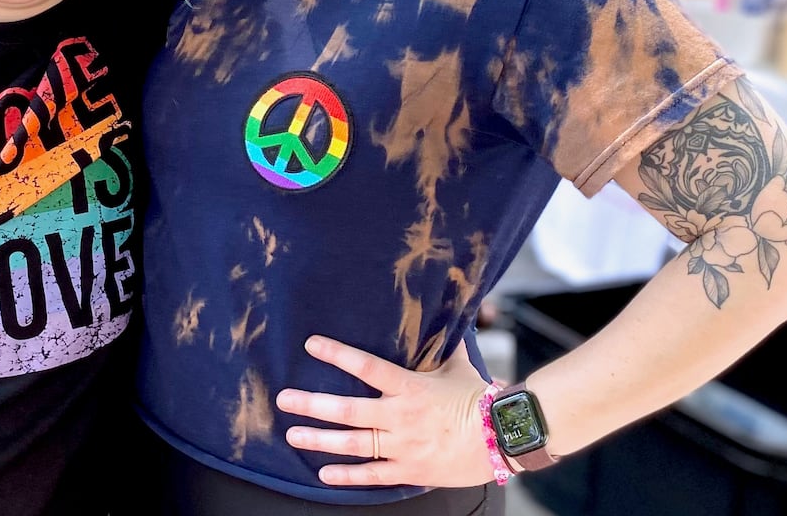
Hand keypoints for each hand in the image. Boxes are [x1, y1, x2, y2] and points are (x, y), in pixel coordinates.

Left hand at [276, 335, 496, 488]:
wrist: (503, 437)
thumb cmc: (480, 397)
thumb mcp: (459, 365)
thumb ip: (444, 342)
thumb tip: (445, 309)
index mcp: (410, 386)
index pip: (366, 366)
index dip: (337, 355)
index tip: (311, 345)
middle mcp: (401, 416)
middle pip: (348, 410)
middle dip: (312, 404)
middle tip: (284, 399)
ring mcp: (404, 445)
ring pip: (353, 443)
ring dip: (320, 440)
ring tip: (293, 435)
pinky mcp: (410, 470)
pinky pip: (373, 475)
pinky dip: (347, 476)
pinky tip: (323, 474)